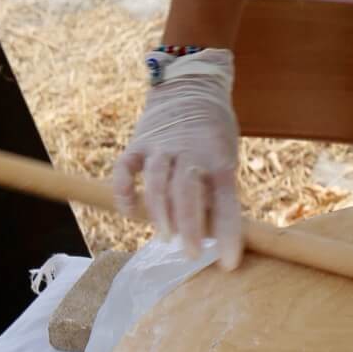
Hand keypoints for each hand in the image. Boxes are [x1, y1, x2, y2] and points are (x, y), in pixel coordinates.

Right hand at [113, 49, 241, 268]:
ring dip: (159, 211)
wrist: (191, 88)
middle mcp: (190, 154)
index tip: (229, 263)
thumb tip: (216, 238)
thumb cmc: (213, 135)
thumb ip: (218, 195)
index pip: (227, 202)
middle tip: (190, 253)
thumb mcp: (226, 159)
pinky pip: (125, 168)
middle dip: (189, 225)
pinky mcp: (138, 144)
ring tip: (164, 237)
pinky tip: (128, 211)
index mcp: (219, 161)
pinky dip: (124, 190)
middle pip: (187, 192)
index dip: (228, 233)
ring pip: (157, 181)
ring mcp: (161, 147)